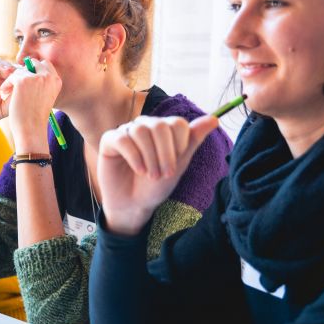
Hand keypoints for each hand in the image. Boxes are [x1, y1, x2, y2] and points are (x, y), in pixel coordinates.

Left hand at [0, 58, 61, 143]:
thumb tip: (26, 69)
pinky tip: (6, 94)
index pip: (45, 65)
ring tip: (9, 93)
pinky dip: (6, 85)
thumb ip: (40, 83)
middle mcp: (49, 77)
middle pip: (33, 63)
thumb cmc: (35, 117)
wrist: (31, 130)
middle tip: (15, 84)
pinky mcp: (23, 80)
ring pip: (20, 70)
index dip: (33, 71)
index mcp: (56, 81)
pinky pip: (11, 76)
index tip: (25, 83)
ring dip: (13, 80)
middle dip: (23, 72)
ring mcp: (37, 77)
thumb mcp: (43, 97)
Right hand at [97, 115, 218, 235]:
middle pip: (159, 126)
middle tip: (163, 174)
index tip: (175, 167)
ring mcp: (126, 132)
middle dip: (165, 153)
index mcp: (163, 130)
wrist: (133, 205)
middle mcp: (145, 126)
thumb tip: (215, 119)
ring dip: (149, 157)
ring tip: (150, 175)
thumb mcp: (178, 165)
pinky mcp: (109, 140)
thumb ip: (193, 140)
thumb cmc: (156, 185)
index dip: (179, 146)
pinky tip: (138, 170)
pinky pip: (122, 138)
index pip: (177, 124)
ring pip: (140, 131)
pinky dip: (133, 156)